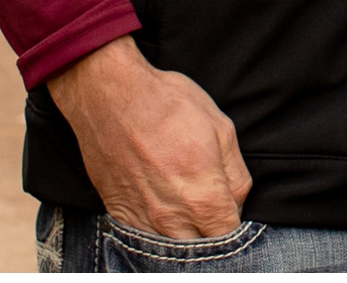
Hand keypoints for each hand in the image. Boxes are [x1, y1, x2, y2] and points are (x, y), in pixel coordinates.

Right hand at [46, 36, 251, 238]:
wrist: (110, 97)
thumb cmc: (168, 105)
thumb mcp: (221, 129)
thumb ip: (236, 175)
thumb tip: (235, 201)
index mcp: (204, 199)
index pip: (228, 235)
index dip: (233, 222)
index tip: (229, 207)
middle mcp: (172, 220)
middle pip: (201, 247)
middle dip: (210, 233)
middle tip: (208, 208)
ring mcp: (143, 221)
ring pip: (172, 247)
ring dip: (183, 234)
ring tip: (184, 205)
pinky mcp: (119, 215)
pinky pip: (144, 237)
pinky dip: (156, 229)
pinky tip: (160, 205)